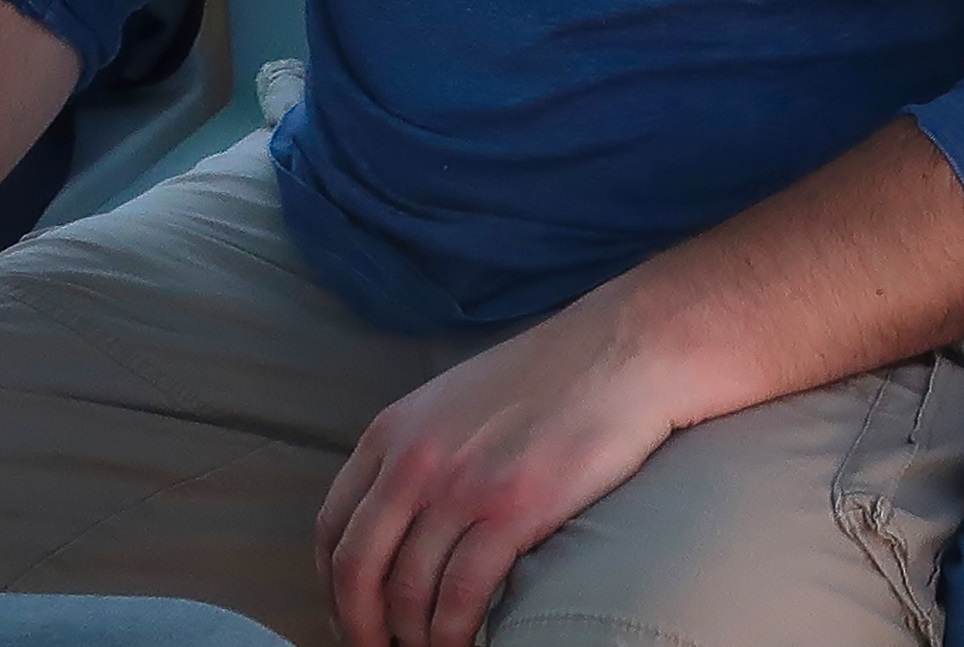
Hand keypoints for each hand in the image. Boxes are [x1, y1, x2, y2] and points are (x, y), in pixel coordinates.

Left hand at [315, 300, 690, 646]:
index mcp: (394, 431)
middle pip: (358, 568)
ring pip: (409, 592)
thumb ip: (422, 449)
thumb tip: (407, 519)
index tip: (351, 613)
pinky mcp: (514, 510)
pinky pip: (462, 596)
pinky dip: (453, 634)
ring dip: (413, 637)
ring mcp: (463, 486)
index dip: (333, 586)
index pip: (333, 527)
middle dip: (360, 624)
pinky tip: (464, 644)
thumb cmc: (558, 372)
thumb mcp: (461, 398)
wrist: (631, 347)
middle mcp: (415, 460)